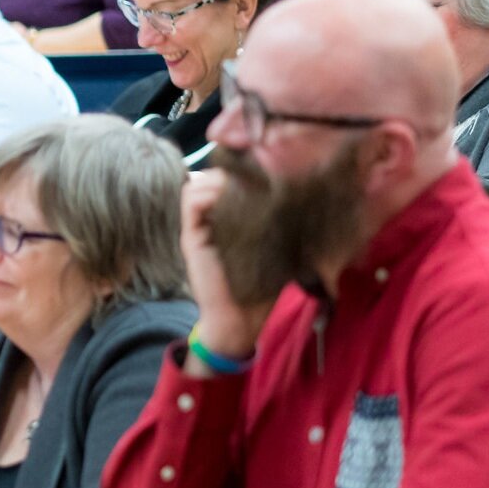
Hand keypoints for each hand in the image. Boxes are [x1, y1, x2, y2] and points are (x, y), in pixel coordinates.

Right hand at [177, 170, 271, 360]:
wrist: (240, 316)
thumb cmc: (261, 285)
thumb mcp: (275, 246)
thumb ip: (277, 222)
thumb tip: (298, 195)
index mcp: (230, 220)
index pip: (227, 181)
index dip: (242, 171)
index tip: (264, 170)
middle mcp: (211, 220)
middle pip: (211, 177)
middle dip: (231, 172)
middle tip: (254, 177)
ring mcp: (198, 227)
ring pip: (198, 185)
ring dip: (217, 181)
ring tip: (240, 188)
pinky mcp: (191, 236)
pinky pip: (190, 202)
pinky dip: (206, 193)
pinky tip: (228, 198)